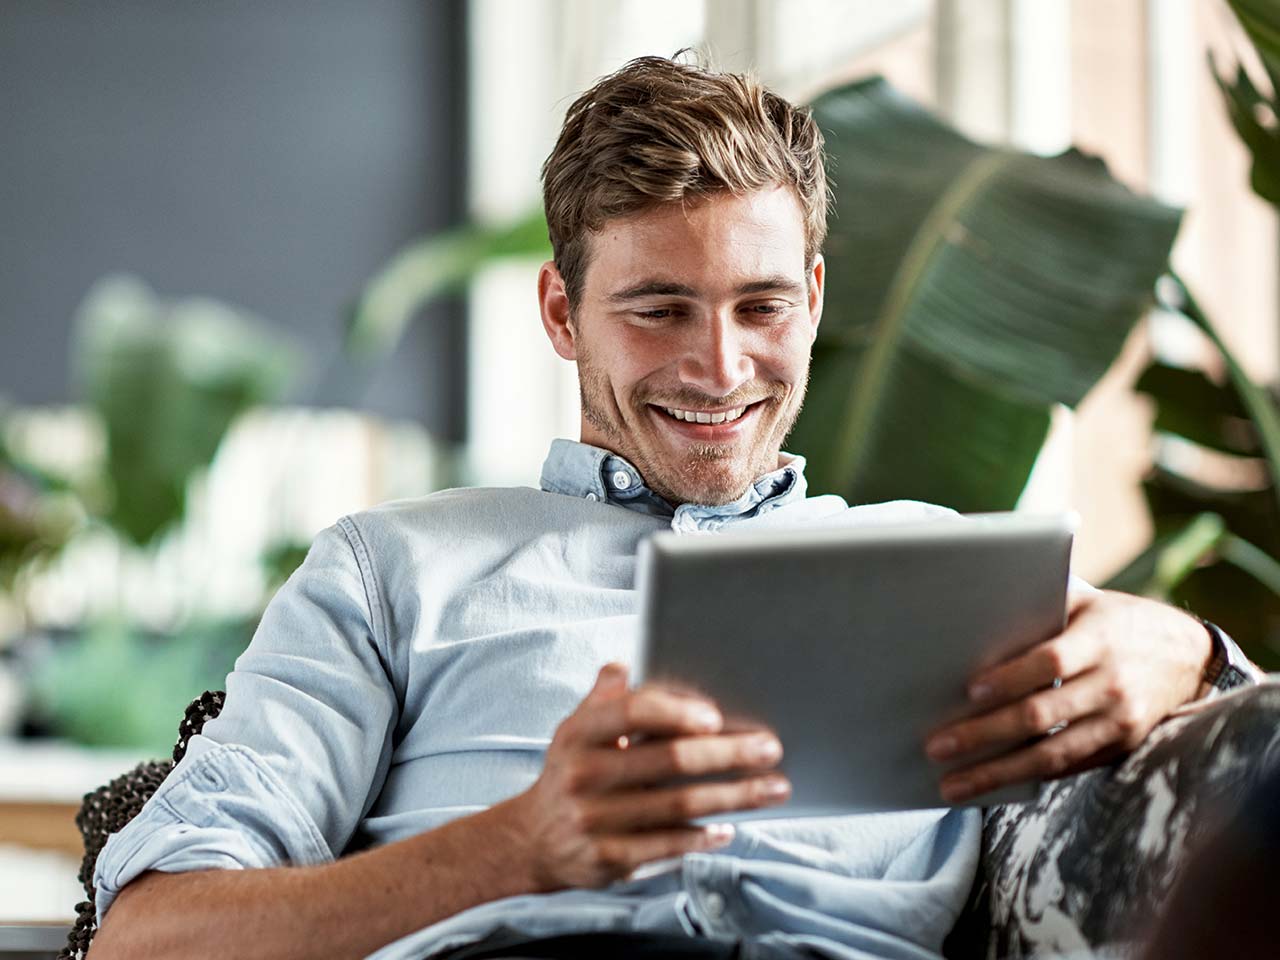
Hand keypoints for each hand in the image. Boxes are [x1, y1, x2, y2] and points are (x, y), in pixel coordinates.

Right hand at [508, 663, 789, 890]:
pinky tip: (730, 827)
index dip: (674, 712)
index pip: (629, 713)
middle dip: (727, 753)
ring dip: (733, 796)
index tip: (715, 715)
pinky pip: (667, 845)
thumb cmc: (571, 772)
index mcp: (579, 733)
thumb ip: (606, 697)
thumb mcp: (577, 728)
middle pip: (667, 760)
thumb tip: (625, 664)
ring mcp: (595, 820)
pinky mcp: (608, 859)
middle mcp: (584, 775)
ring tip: (773, 787)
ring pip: (678, 805)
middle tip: (769, 748)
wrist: (532, 839)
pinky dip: (703, 836)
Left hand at [925, 589, 1211, 803]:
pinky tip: (991, 784)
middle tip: (937, 746)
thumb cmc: (1116, 621)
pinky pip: (1068, 768)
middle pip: (1040, 714)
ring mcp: (1119, 722)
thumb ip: (1040, 610)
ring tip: (953, 785)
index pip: (1050, 661)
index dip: (1010, 677)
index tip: (969, 691)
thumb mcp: (1086, 603)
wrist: (1188, 656)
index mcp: (1100, 639)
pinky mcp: (1121, 748)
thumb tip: (974, 622)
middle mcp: (1112, 683)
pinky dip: (1027, 779)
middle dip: (983, 734)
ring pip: (1051, 755)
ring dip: (997, 773)